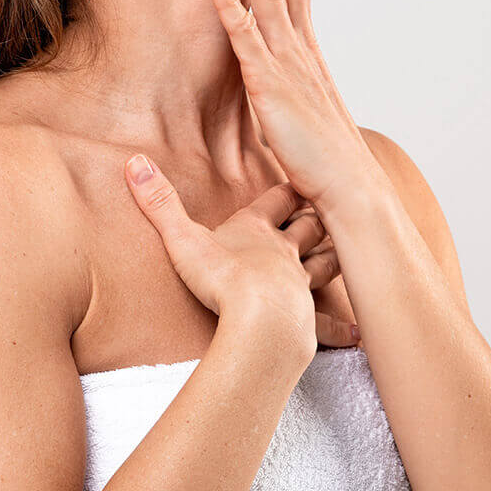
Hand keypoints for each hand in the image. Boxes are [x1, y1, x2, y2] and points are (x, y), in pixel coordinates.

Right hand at [123, 154, 360, 359]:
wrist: (261, 322)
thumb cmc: (222, 278)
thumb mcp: (182, 237)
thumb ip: (158, 202)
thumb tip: (134, 161)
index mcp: (256, 229)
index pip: (277, 199)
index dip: (287, 188)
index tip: (298, 175)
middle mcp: (284, 252)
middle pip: (308, 226)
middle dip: (318, 216)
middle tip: (329, 206)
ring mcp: (299, 284)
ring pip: (325, 263)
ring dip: (334, 255)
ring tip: (346, 249)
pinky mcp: (306, 318)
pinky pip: (327, 320)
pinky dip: (341, 324)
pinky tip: (357, 329)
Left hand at [209, 0, 393, 216]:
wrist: (349, 191)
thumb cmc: (327, 157)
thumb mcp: (307, 108)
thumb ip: (294, 84)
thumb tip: (284, 76)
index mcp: (308, 48)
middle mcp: (300, 47)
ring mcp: (286, 63)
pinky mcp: (268, 85)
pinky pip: (245, 36)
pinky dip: (230, 3)